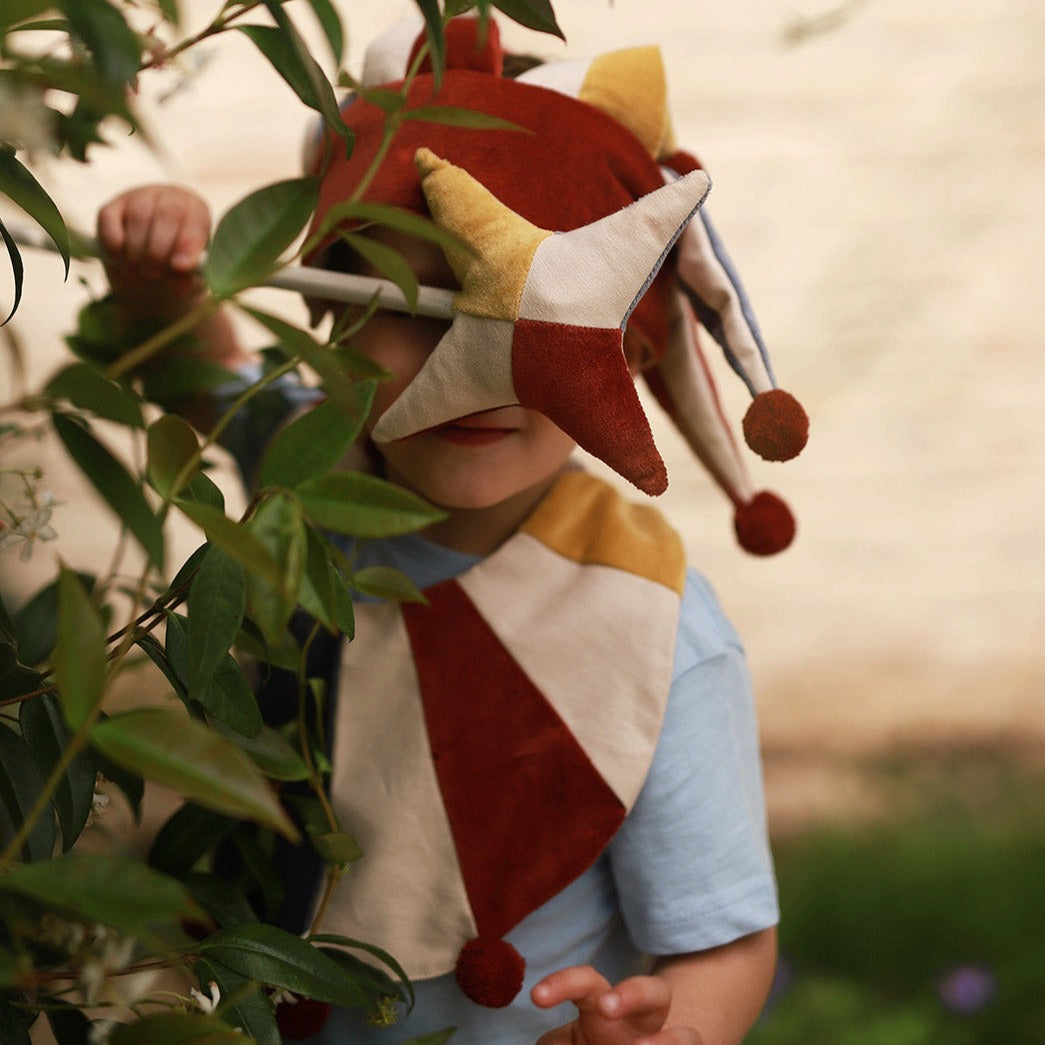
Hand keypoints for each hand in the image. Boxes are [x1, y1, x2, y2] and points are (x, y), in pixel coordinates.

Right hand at [97, 184, 211, 321]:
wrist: (150, 259)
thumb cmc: (176, 263)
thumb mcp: (188, 276)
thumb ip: (188, 281)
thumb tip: (180, 287)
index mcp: (196, 212)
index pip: (195, 221)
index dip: (187, 243)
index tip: (179, 266)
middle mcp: (169, 198)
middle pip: (166, 216)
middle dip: (158, 252)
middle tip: (154, 275)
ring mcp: (138, 198)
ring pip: (138, 216)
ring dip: (137, 251)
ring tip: (139, 272)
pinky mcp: (111, 207)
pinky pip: (108, 220)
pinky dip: (113, 244)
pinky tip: (121, 260)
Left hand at [532, 965, 703, 1044]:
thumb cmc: (593, 1044)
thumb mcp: (566, 1043)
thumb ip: (557, 1043)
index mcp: (605, 1007)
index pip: (588, 983)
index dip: (564, 983)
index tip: (536, 996)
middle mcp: (643, 1021)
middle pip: (652, 991)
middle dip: (633, 993)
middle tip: (606, 1006)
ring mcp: (666, 1043)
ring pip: (687, 1036)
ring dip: (669, 1044)